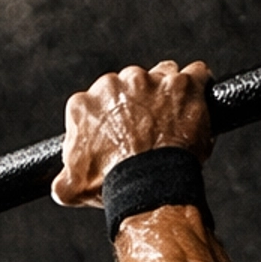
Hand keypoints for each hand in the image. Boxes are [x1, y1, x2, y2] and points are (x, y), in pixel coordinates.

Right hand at [51, 59, 213, 208]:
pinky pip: (197, 73)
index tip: (120, 133)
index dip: (110, 118)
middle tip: (148, 130)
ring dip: (167, 92)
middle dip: (138, 102)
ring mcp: (151, 81)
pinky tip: (197, 102)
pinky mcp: (184, 84)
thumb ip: (63, 178)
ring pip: (162, 75)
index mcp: (84, 104)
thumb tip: (61, 184)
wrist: (149, 187)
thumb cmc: (112, 185)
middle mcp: (114, 84)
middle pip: (129, 84)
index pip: (96, 102)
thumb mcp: (71, 187)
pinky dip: (198, 86)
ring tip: (172, 119)